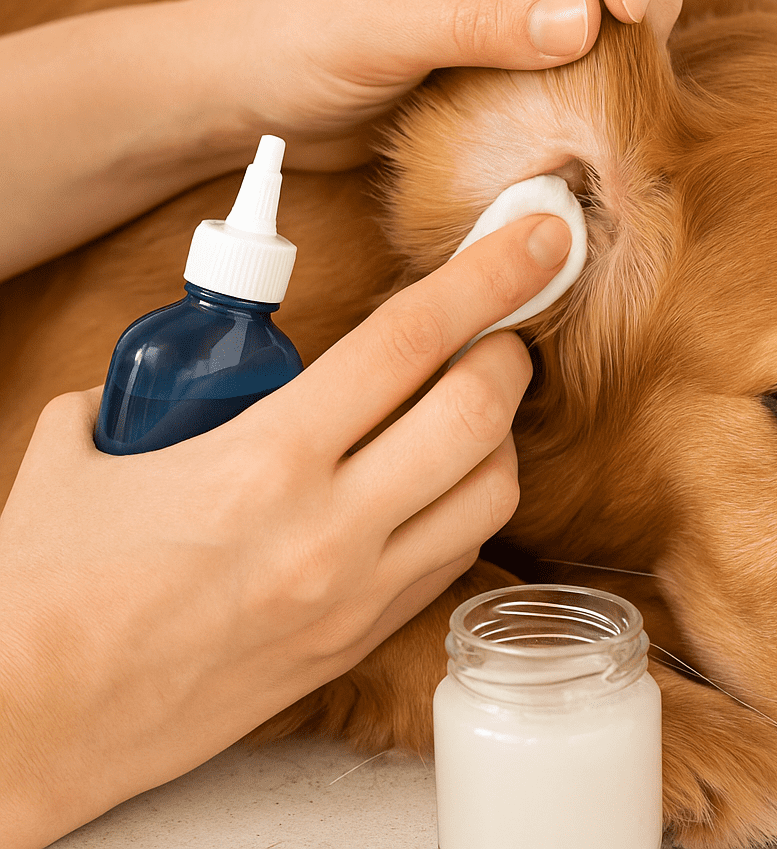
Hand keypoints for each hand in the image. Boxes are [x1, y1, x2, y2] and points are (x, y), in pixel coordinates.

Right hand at [0, 213, 571, 847]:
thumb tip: (191, 365)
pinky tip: (437, 480)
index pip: (408, 342)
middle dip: (508, 351)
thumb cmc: (50, 587)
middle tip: (499, 326)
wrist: (40, 723)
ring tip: (472, 403)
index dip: (486, 276)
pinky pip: (454, 555)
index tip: (539, 240)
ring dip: (500, 432)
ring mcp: (357, 593)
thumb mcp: (84, 457)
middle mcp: (330, 528)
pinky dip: (468, 501)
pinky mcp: (360, 640)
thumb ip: (153, 390)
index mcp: (263, 460)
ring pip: (490, 493)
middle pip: (477, 414)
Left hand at [208, 0, 693, 167]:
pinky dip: (618, 36)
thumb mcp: (375, 30)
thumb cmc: (292, 44)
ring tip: (619, 60)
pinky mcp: (521, 5)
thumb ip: (477, 22)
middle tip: (632, 34)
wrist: (266, 99)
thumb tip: (588, 20)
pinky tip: (601, 75)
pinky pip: (598, 3)